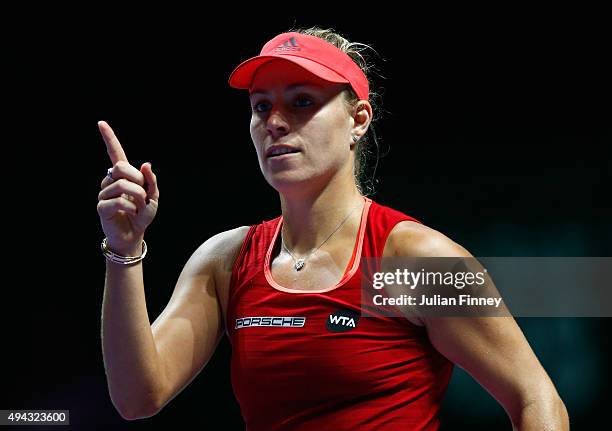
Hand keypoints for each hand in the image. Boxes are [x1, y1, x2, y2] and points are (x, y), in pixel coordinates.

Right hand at [97, 121, 159, 254]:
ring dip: (138, 197)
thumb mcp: (153, 196)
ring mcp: (104, 193)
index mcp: (123, 175)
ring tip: (139, 207)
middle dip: (138, 180)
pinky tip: (132, 213)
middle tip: (144, 194)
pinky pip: (119, 201)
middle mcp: (110, 181)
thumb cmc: (142, 214)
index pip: (115, 153)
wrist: (134, 235)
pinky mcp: (101, 207)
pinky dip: (132, 207)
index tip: (101, 123)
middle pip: (120, 167)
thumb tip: (145, 164)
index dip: (109, 138)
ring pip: (122, 185)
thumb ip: (151, 181)